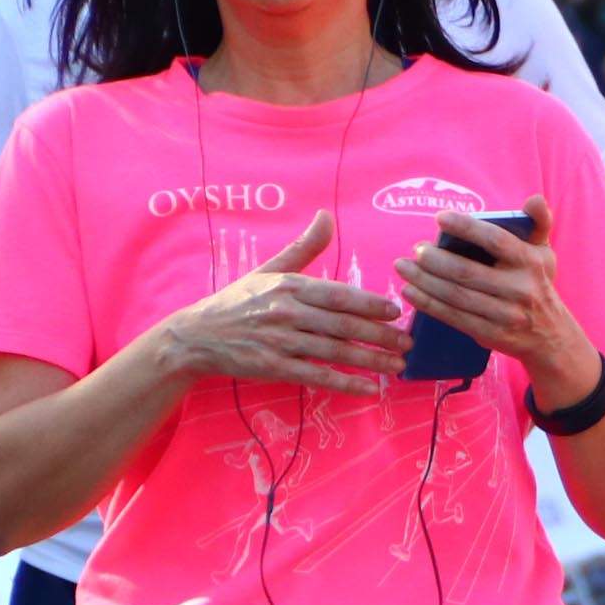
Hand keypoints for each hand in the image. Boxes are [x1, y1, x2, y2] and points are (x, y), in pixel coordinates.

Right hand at [150, 211, 405, 396]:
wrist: (197, 336)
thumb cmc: (239, 301)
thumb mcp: (269, 270)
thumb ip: (303, 247)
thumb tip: (326, 215)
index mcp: (288, 286)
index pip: (338, 295)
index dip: (370, 303)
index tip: (396, 311)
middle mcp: (285, 312)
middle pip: (342, 325)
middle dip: (380, 335)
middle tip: (407, 343)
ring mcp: (279, 342)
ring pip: (334, 352)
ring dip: (370, 360)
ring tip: (397, 366)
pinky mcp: (273, 368)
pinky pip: (316, 376)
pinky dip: (344, 383)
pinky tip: (369, 389)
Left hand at [397, 199, 600, 411]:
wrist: (552, 337)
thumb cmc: (538, 285)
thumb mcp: (544, 254)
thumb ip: (539, 224)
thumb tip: (536, 199)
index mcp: (530, 263)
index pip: (495, 240)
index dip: (466, 227)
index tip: (440, 218)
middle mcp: (520, 289)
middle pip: (467, 272)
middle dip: (434, 259)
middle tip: (416, 249)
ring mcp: (506, 315)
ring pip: (456, 295)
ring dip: (423, 281)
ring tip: (403, 267)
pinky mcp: (492, 335)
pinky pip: (454, 317)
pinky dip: (428, 304)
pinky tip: (410, 291)